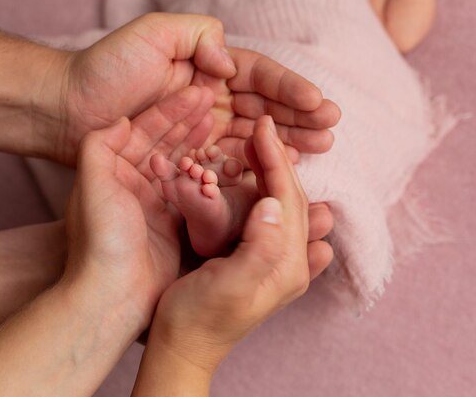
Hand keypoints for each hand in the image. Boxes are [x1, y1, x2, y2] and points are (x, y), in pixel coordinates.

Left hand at [54, 13, 339, 164]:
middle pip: (265, 105)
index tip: (317, 103)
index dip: (289, 89)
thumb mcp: (152, 34)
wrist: (70, 112)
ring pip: (255, 133)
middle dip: (300, 116)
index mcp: (208, 65)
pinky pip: (231, 159)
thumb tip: (228, 64)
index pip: (258, 76)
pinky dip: (258, 163)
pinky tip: (283, 166)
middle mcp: (212, 96)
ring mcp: (204, 127)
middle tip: (331, 128)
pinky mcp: (193, 156)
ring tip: (320, 146)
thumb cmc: (107, 69)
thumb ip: (198, 37)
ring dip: (288, 140)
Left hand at [63, 87, 215, 332]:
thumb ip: (99, 146)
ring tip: (223, 123)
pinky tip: (221, 160)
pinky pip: (191, 191)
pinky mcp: (171, 224)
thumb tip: (122, 119)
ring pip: (180, 164)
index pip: (145, 129)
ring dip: (199, 143)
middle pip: (165, 143)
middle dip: (189, 121)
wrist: (112, 294)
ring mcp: (152, 204)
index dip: (171, 109)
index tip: (197, 91)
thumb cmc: (102, 240)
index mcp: (112, 168)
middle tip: (217, 101)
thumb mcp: (93, 185)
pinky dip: (205, 174)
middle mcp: (131, 182)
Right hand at [145, 116, 333, 372]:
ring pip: (285, 206)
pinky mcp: (263, 261)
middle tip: (263, 128)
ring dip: (275, 173)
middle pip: (292, 200)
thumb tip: (273, 204)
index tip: (262, 127)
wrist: (183, 348)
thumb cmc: (196, 319)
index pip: (288, 201)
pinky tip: (261, 180)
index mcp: (288, 266)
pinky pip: (274, 217)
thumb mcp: (228, 286)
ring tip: (261, 147)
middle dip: (279, 161)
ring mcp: (279, 264)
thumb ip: (259, 247)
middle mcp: (292, 264)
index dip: (276, 161)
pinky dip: (267, 191)